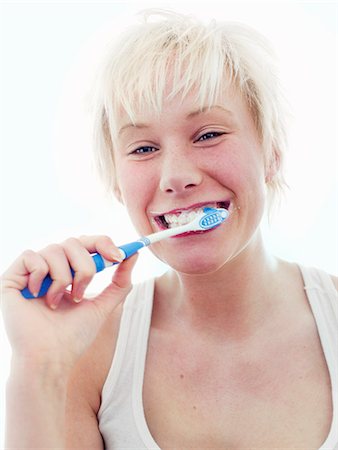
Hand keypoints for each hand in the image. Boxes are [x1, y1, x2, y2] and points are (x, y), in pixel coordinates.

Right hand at [1, 235, 137, 371]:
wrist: (51, 357)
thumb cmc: (74, 336)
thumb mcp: (103, 305)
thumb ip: (120, 282)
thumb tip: (134, 255)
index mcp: (70, 272)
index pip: (86, 244)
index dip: (103, 243)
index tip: (118, 256)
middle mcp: (51, 268)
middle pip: (73, 242)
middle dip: (84, 267)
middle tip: (80, 293)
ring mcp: (32, 273)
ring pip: (54, 249)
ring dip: (62, 277)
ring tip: (57, 302)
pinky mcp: (13, 278)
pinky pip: (30, 256)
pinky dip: (39, 274)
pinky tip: (37, 295)